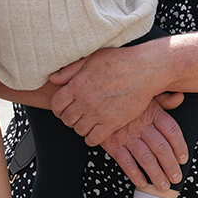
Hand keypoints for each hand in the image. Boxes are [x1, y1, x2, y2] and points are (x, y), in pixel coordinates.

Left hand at [50, 46, 166, 146]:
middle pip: (66, 119)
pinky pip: (94, 139)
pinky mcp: (112, 123)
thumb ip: (70, 70)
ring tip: (88, 122)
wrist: (145, 70)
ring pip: (79, 130)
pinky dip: (92, 138)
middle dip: (69, 118)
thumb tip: (53, 78)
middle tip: (77, 116)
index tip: (64, 109)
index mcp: (77, 84)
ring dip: (81, 128)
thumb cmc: (120, 61)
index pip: (56, 104)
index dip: (58, 108)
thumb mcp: (92, 58)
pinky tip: (96, 131)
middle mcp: (85, 100)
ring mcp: (98, 113)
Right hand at [99, 98, 188, 189]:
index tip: (183, 158)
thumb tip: (179, 98)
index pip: (172, 131)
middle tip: (176, 178)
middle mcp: (141, 125)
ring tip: (162, 185)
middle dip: (171, 166)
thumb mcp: (145, 94)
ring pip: (146, 158)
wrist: (96, 98)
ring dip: (156, 174)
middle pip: (161, 148)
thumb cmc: (123, 99)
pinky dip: (135, 174)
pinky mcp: (112, 144)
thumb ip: (164, 99)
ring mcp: (126, 136)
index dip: (180, 147)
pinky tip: (142, 181)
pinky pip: (126, 162)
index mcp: (152, 112)